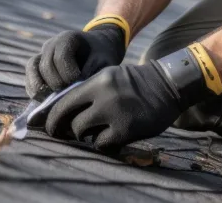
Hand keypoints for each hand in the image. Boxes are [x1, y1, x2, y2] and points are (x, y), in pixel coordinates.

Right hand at [25, 24, 125, 100]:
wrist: (97, 49)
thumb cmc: (101, 55)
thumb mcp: (103, 62)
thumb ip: (91, 72)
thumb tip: (74, 89)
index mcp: (68, 38)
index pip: (61, 58)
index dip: (68, 74)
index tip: (79, 85)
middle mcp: (51, 44)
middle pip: (45, 65)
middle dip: (56, 83)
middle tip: (68, 96)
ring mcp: (42, 54)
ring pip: (32, 68)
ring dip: (40, 87)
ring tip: (52, 101)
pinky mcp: (37, 65)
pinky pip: (29, 75)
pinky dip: (34, 88)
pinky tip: (44, 101)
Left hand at [44, 63, 182, 150]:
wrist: (169, 85)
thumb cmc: (136, 83)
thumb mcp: (110, 77)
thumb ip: (88, 90)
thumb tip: (62, 110)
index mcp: (98, 81)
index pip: (64, 101)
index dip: (53, 116)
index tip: (51, 125)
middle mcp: (104, 96)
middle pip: (70, 119)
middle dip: (65, 129)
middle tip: (66, 133)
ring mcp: (115, 113)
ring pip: (82, 132)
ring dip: (85, 135)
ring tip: (95, 133)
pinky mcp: (126, 130)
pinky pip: (102, 144)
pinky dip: (103, 144)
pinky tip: (110, 139)